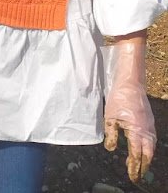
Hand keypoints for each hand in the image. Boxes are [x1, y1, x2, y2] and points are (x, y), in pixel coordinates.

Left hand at [104, 36, 155, 181]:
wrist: (131, 84)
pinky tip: (140, 149)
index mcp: (137, 131)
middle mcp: (147, 131)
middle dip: (143, 166)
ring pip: (151, 148)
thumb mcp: (110, 116)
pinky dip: (146, 148)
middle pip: (148, 155)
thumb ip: (111, 134)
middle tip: (136, 174)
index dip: (134, 167)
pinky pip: (151, 140)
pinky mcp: (150, 122)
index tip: (132, 176)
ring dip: (145, 158)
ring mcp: (150, 126)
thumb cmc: (119, 98)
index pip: (136, 154)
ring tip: (136, 165)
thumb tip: (112, 149)